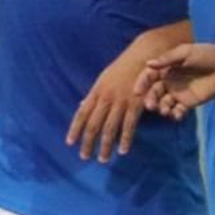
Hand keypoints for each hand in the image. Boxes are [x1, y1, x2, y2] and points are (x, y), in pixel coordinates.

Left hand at [68, 41, 152, 162]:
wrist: (145, 55)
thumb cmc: (126, 67)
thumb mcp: (105, 78)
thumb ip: (95, 94)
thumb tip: (82, 105)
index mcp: (97, 91)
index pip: (82, 113)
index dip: (75, 128)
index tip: (70, 142)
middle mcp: (106, 98)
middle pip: (94, 124)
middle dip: (88, 142)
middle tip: (84, 157)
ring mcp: (121, 102)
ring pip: (109, 128)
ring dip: (105, 145)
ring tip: (102, 159)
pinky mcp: (136, 104)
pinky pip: (129, 126)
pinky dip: (125, 139)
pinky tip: (123, 150)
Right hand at [135, 43, 214, 118]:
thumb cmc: (206, 54)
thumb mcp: (185, 52)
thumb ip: (167, 59)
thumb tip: (148, 64)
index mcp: (165, 69)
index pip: (149, 77)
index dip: (142, 84)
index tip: (137, 92)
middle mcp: (169, 82)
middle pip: (154, 93)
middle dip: (150, 100)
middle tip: (151, 106)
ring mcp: (178, 93)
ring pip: (164, 104)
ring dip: (162, 108)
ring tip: (165, 110)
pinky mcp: (189, 103)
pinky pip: (178, 111)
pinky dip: (175, 115)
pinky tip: (177, 115)